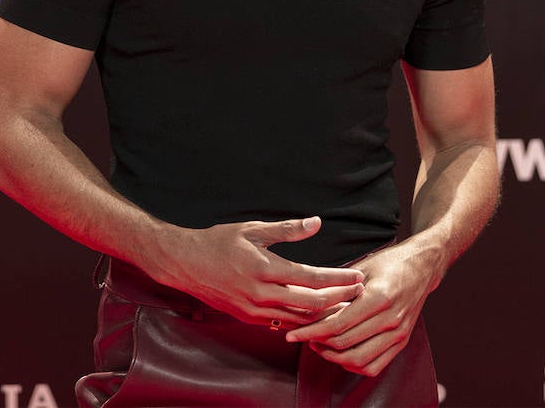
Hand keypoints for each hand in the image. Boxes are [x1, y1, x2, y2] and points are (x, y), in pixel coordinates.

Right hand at [150, 216, 365, 326]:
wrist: (185, 264)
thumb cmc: (219, 242)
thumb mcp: (253, 229)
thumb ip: (287, 229)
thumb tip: (317, 223)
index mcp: (264, 268)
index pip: (312, 278)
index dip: (339, 279)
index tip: (358, 276)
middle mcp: (260, 294)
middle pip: (311, 305)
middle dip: (339, 300)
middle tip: (359, 293)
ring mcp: (253, 311)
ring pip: (299, 319)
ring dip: (324, 314)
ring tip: (345, 305)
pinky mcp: (247, 319)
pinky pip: (282, 323)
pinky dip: (302, 319)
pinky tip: (316, 313)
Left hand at [284, 242, 439, 376]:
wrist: (423, 266)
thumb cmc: (391, 262)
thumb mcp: (363, 266)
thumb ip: (338, 286)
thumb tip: (308, 298)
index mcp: (380, 298)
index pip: (338, 324)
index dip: (312, 331)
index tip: (293, 334)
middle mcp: (391, 319)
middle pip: (346, 343)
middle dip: (318, 344)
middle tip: (301, 337)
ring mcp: (399, 333)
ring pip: (359, 359)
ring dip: (334, 357)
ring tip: (318, 346)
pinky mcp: (402, 341)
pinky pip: (375, 366)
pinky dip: (354, 366)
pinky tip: (340, 355)